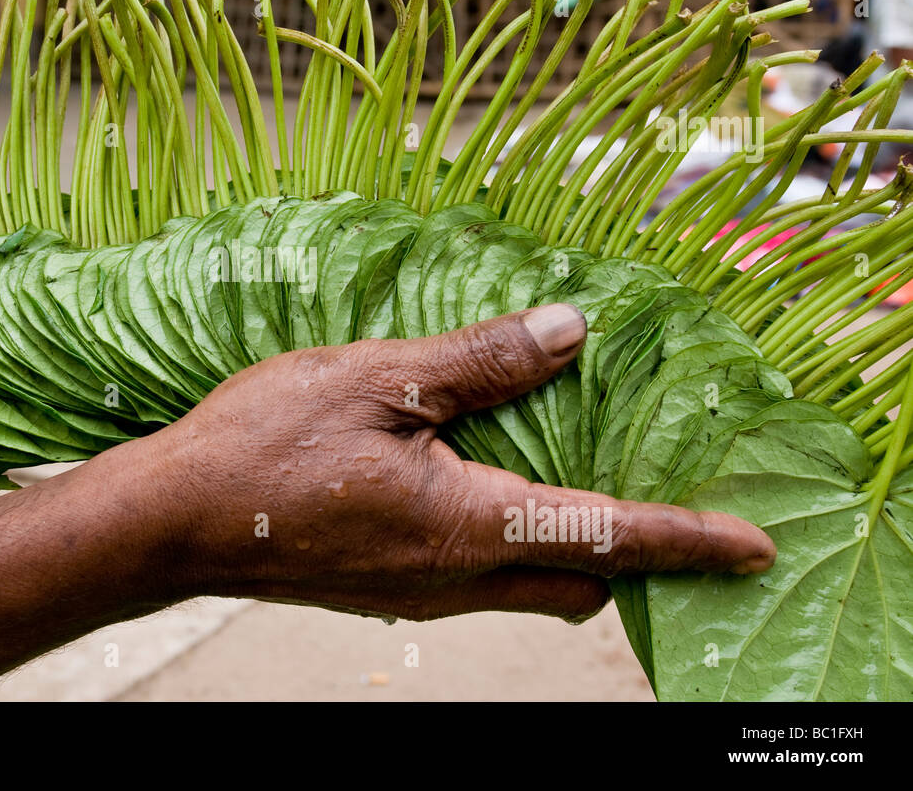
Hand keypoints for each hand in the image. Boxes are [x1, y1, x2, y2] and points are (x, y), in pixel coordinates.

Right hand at [148, 303, 775, 623]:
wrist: (171, 521)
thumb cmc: (262, 448)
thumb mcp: (375, 380)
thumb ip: (479, 361)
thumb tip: (567, 333)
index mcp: (465, 524)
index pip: (605, 535)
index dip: (685, 538)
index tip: (751, 545)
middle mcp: (455, 574)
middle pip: (581, 582)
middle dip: (635, 552)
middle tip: (662, 491)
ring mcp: (419, 590)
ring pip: (532, 584)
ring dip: (575, 544)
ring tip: (584, 472)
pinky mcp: (388, 585)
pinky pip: (482, 574)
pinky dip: (517, 539)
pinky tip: (487, 477)